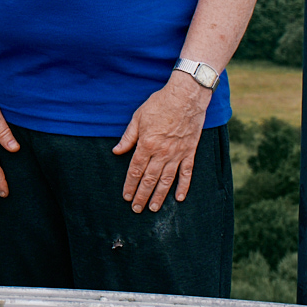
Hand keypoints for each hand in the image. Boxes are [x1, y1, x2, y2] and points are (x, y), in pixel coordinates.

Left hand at [112, 74, 209, 211]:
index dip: (130, 185)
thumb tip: (116, 151)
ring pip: (167, 180)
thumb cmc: (159, 104)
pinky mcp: (190, 152)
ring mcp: (178, 154)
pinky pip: (187, 173)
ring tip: (154, 208)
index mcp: (147, 144)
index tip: (126, 196)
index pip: (136, 170)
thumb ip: (128, 137)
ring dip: (160, 195)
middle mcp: (162, 153)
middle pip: (150, 179)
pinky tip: (179, 198)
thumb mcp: (137, 118)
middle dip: (142, 195)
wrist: (186, 97)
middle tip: (137, 209)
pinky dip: (184, 186)